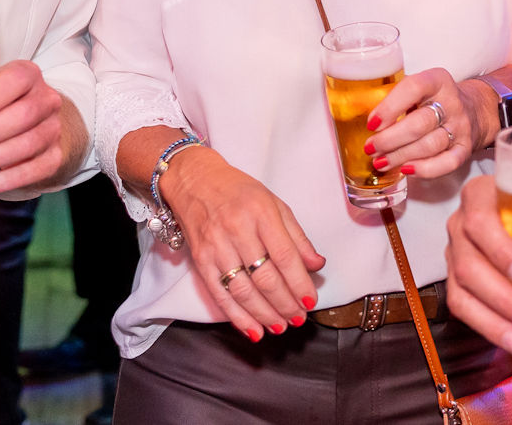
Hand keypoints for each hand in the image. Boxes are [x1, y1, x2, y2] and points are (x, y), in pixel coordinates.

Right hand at [159, 145, 325, 340]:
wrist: (194, 181)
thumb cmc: (238, 192)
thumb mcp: (274, 203)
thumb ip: (297, 236)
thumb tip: (317, 265)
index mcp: (261, 213)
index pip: (284, 255)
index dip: (299, 283)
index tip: (310, 301)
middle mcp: (237, 230)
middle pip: (265, 277)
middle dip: (285, 303)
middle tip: (298, 319)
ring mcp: (216, 246)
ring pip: (243, 290)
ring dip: (264, 314)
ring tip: (280, 327)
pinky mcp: (201, 260)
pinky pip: (220, 294)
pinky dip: (237, 316)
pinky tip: (253, 330)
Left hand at [363, 68, 488, 179]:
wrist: (474, 109)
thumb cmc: (433, 99)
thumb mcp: (417, 88)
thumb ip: (392, 97)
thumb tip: (352, 112)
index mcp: (437, 80)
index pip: (414, 88)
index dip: (390, 107)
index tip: (371, 123)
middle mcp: (452, 102)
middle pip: (420, 123)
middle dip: (390, 139)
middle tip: (370, 148)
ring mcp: (461, 127)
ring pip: (430, 145)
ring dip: (401, 156)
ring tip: (380, 162)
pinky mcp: (466, 148)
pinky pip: (447, 163)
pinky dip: (426, 169)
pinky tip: (406, 170)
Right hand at [445, 175, 511, 358]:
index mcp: (482, 195)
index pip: (480, 220)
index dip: (499, 250)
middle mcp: (460, 223)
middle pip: (469, 263)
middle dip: (502, 297)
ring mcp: (455, 253)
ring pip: (462, 291)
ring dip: (494, 321)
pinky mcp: (457, 280)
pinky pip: (463, 308)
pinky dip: (490, 329)